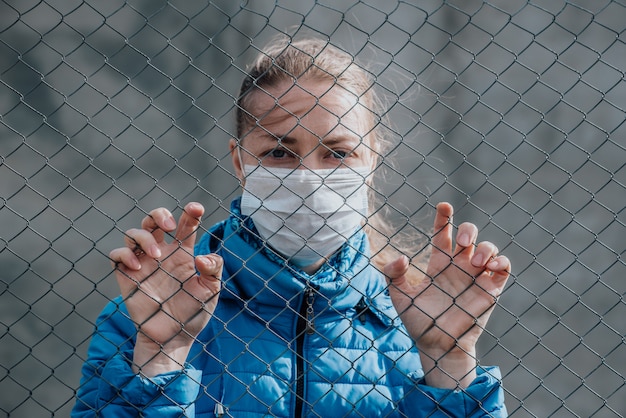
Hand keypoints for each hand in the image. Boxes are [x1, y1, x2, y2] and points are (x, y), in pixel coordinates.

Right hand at [109, 202, 221, 375]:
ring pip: (134, 233)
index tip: (196, 209)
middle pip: (154, 220)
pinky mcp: (126, 276)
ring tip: (157, 257)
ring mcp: (143, 263)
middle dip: (159, 214)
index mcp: (183, 253)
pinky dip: (125, 254)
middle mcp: (161, 254)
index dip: (190, 213)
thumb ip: (214, 269)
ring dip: (145, 238)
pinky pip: (117, 254)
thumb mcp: (211, 290)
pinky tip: (138, 266)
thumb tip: (201, 257)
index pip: (185, 225)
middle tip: (169, 226)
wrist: (173, 338)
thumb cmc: (194, 313)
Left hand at [385, 202, 509, 387]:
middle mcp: (459, 267)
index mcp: (438, 264)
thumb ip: (392, 274)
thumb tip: (402, 257)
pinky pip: (504, 268)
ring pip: (489, 248)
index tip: (444, 206)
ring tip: (478, 260)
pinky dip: (502, 261)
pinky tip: (491, 266)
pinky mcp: (491, 289)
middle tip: (463, 242)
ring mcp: (476, 277)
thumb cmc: (418, 321)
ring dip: (487, 247)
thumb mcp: (399, 296)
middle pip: (469, 235)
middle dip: (469, 230)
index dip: (443, 219)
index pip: (442, 235)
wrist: (437, 345)